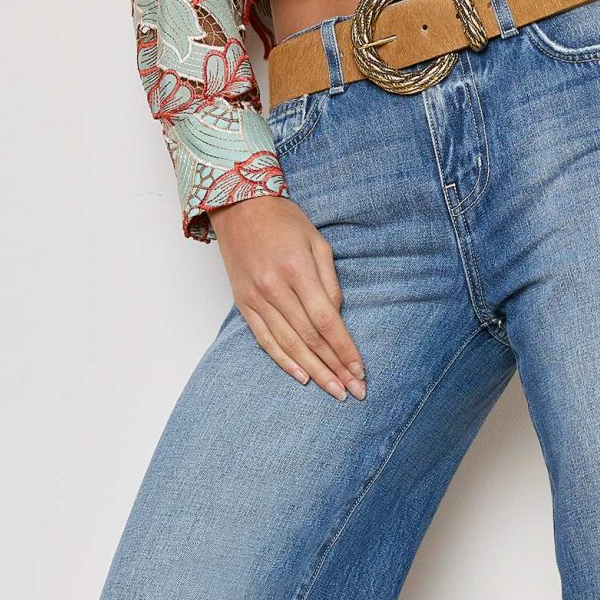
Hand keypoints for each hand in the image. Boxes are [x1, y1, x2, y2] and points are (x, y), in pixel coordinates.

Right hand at [210, 195, 366, 399]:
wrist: (239, 207)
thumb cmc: (284, 222)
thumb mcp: (318, 243)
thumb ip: (330, 283)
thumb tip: (337, 319)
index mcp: (297, 271)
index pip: (326, 321)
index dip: (345, 349)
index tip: (361, 370)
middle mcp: (274, 288)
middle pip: (309, 339)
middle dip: (334, 368)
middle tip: (354, 391)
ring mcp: (256, 299)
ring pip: (288, 345)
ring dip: (314, 372)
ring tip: (334, 391)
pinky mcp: (243, 304)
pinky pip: (264, 340)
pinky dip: (284, 361)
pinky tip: (302, 376)